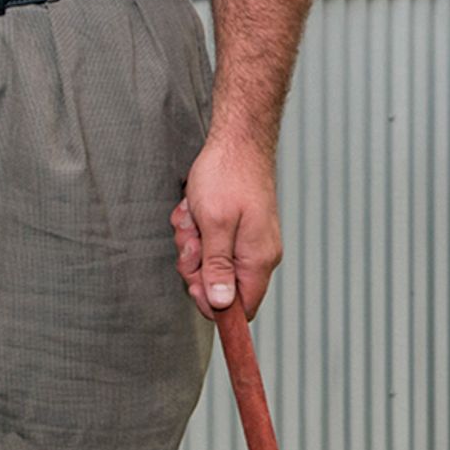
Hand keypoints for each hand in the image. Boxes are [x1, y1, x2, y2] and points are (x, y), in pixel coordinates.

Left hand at [170, 134, 284, 321]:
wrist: (238, 141)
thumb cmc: (228, 176)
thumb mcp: (214, 225)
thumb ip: (218, 267)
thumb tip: (221, 304)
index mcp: (258, 259)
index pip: (242, 307)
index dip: (213, 304)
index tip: (194, 283)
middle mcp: (258, 255)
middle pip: (220, 286)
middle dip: (196, 264)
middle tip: (192, 238)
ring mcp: (248, 242)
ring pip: (210, 262)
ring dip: (193, 243)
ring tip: (194, 216)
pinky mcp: (238, 230)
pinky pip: (210, 243)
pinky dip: (197, 229)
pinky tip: (196, 209)